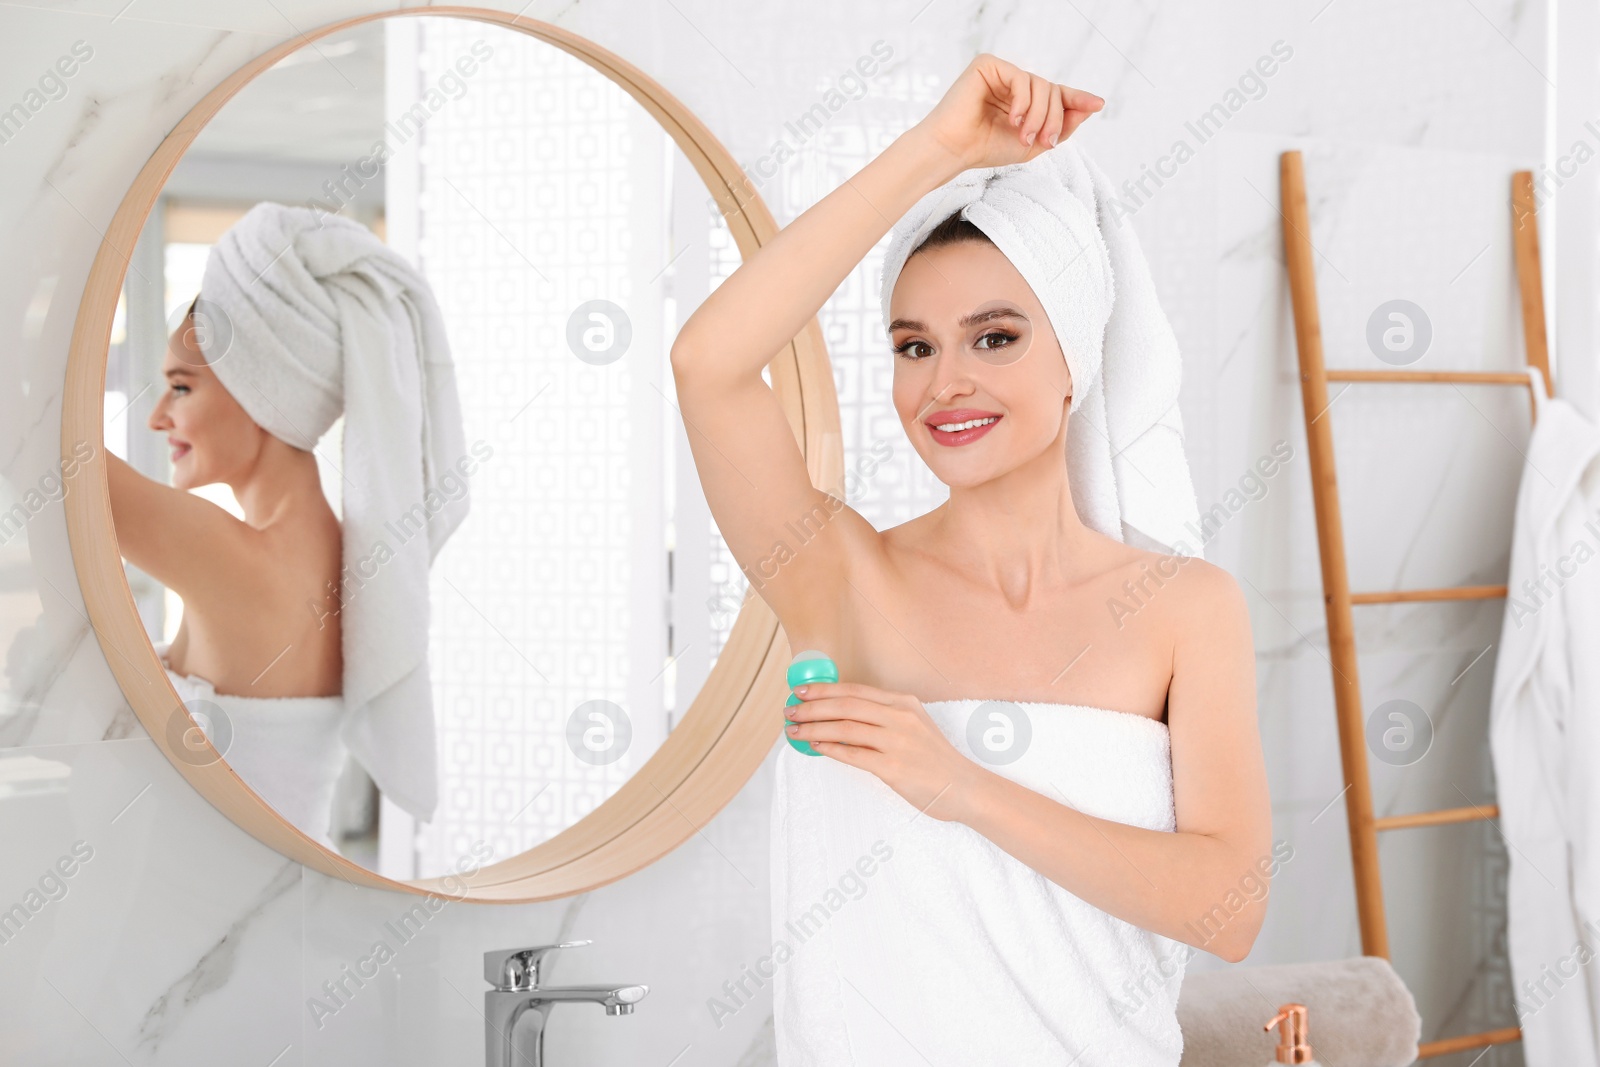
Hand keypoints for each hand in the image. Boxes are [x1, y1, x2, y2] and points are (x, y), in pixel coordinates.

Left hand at [785, 680, 984, 822]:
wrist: (964, 787)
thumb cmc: (934, 759)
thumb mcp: (914, 725)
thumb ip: (884, 716)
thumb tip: (840, 715)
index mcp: (903, 703)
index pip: (855, 690)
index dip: (824, 689)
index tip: (801, 691)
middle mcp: (900, 717)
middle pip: (845, 705)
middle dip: (812, 707)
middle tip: (790, 711)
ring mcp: (897, 742)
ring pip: (845, 728)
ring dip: (814, 728)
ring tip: (794, 731)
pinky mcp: (894, 767)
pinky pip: (853, 755)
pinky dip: (830, 749)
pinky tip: (815, 747)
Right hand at [914, 53, 1103, 171]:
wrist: (955, 151)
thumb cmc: (985, 149)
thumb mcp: (1033, 143)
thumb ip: (1061, 127)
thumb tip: (1089, 108)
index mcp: (1023, 100)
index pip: (1056, 95)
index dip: (1077, 99)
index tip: (1098, 104)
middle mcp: (1013, 84)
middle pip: (1053, 91)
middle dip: (1055, 117)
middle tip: (1046, 142)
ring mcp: (1001, 73)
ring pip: (1041, 85)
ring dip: (1040, 114)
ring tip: (1025, 135)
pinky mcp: (988, 65)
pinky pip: (1021, 77)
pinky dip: (1023, 101)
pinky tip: (1014, 119)